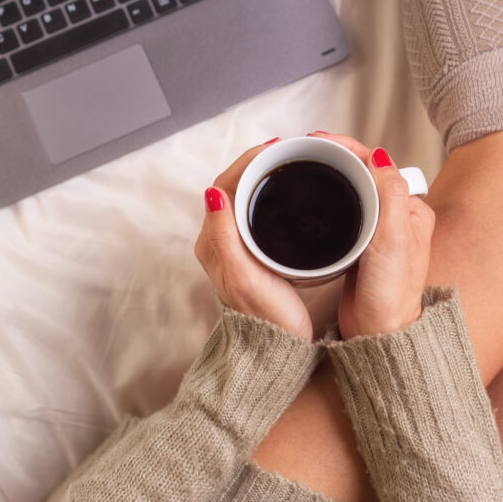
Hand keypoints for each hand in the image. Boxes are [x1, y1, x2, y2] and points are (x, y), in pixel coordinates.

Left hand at [194, 140, 313, 340]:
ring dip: (263, 177)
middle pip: (233, 187)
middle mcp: (219, 241)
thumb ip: (225, 235)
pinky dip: (270, 195)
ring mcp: (235, 247)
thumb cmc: (263, 318)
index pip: (225, 185)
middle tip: (286, 151)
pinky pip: (256, 211)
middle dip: (257, 163)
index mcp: (213, 242)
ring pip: (245, 198)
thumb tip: (213, 194)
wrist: (274, 351)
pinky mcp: (251, 253)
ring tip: (288, 164)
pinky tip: (290, 193)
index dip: (248, 162)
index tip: (275, 150)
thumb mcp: (244, 275)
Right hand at [309, 133, 434, 338]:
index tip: (319, 142)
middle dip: (334, 155)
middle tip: (303, 149)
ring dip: (328, 173)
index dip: (347, 147)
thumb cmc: (391, 296)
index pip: (376, 163)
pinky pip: (342, 210)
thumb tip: (378, 155)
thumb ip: (389, 195)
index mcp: (408, 208)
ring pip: (350, 189)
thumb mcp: (394, 240)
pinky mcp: (359, 246)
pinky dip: (326, 197)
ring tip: (302, 165)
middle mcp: (395, 215)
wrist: (380, 335)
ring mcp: (377, 230)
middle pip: (362, 172)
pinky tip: (308, 198)